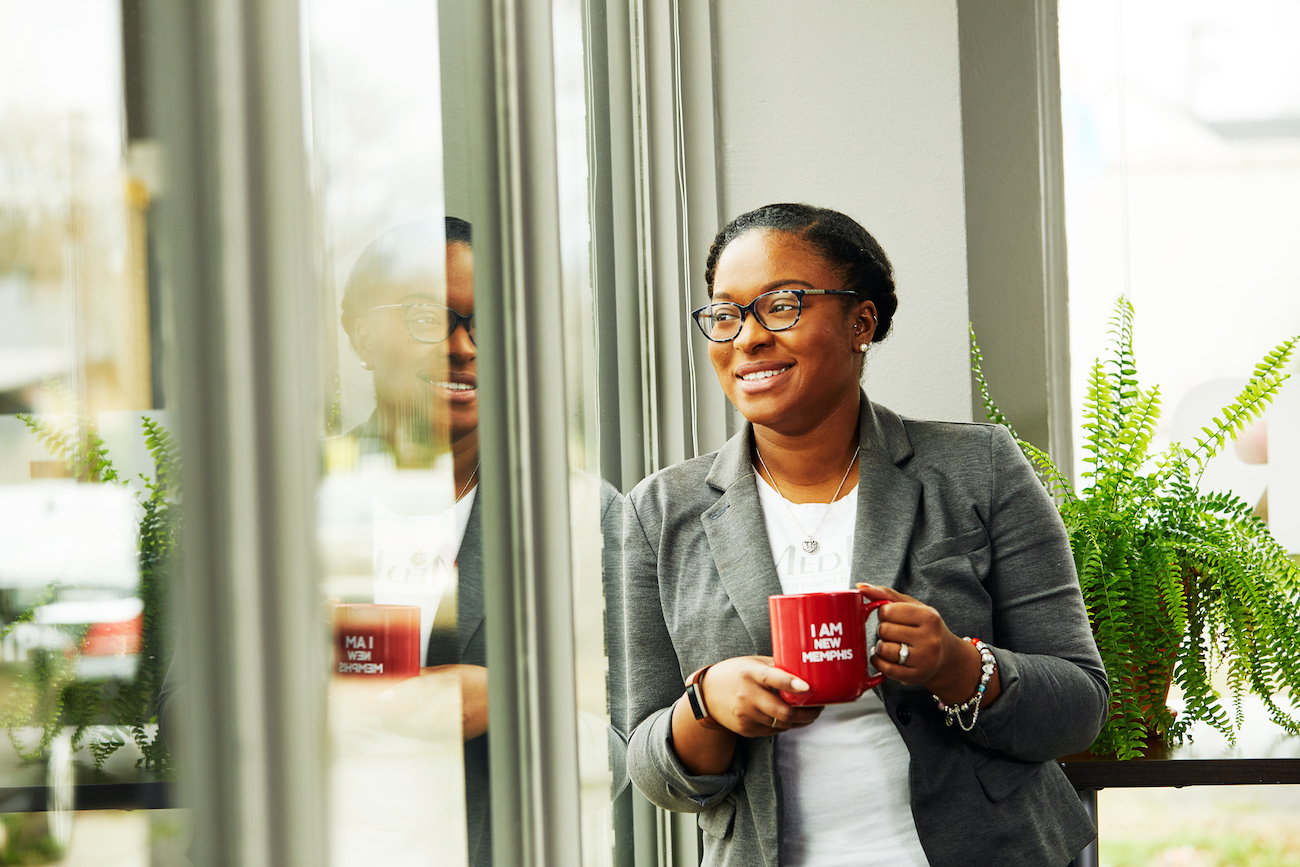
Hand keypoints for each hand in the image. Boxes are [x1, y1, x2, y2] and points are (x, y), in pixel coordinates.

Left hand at [376, 664, 488, 741]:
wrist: (502, 699)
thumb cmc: (480, 682)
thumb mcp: (452, 670)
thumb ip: (426, 675)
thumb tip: (404, 675)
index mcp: (448, 683)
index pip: (416, 690)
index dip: (395, 695)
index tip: (382, 699)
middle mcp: (450, 704)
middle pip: (413, 720)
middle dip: (394, 721)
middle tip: (385, 716)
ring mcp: (454, 723)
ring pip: (419, 732)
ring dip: (404, 729)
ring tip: (398, 721)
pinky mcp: (456, 735)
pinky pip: (430, 738)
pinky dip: (420, 733)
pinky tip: (418, 726)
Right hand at [700, 655, 823, 736]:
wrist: (705, 696)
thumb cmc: (735, 674)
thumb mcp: (752, 663)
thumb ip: (776, 667)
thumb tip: (804, 671)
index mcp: (750, 674)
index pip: (772, 678)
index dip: (791, 684)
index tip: (808, 687)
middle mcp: (748, 696)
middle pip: (783, 712)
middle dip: (807, 713)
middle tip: (819, 707)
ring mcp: (746, 716)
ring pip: (782, 724)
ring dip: (800, 721)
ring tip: (810, 713)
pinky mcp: (746, 730)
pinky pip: (773, 731)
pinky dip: (785, 725)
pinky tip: (791, 718)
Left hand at [857, 583, 967, 687]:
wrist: (946, 657)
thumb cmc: (924, 627)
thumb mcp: (912, 606)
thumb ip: (886, 594)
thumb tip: (860, 588)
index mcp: (928, 617)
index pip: (886, 610)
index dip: (884, 613)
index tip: (892, 617)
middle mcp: (929, 638)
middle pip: (884, 630)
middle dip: (884, 630)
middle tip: (894, 632)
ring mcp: (923, 659)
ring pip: (883, 649)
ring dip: (881, 647)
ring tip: (892, 645)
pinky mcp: (915, 676)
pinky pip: (885, 668)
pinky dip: (879, 662)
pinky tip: (885, 657)